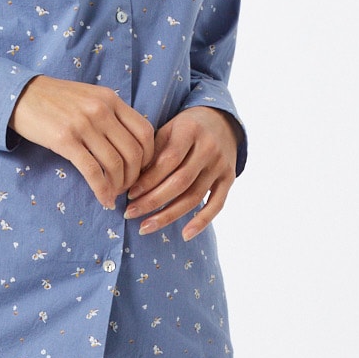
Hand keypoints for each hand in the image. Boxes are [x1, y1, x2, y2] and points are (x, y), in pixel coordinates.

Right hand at [10, 75, 156, 207]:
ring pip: (115, 164)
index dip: (150, 156)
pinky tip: (103, 200)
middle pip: (133, 151)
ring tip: (114, 194)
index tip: (142, 170)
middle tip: (128, 187)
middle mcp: (101, 110)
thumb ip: (110, 114)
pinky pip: (92, 171)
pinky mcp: (65, 140)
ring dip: (119, 185)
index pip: (145, 131)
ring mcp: (83, 125)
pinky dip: (102, 190)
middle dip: (135, 176)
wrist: (21, 95)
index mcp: (110, 99)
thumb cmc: (56, 100)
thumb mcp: (89, 97)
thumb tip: (130, 142)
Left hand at [123, 105, 239, 239]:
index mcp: (190, 130)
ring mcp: (221, 164)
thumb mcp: (167, 129)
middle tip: (130, 214)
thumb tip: (130, 182)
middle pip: (180, 182)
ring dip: (168, 215)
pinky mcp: (229, 178)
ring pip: (194, 197)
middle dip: (152, 201)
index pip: (168, 160)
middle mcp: (209, 147)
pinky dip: (202, 222)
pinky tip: (185, 235)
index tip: (129, 194)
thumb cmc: (184, 128)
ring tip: (145, 227)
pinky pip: (217, 205)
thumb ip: (152, 152)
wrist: (220, 122)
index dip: (148, 180)